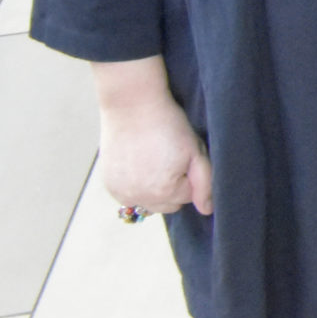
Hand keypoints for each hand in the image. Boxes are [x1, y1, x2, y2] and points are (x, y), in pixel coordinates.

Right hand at [99, 91, 211, 217]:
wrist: (132, 107)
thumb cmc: (168, 126)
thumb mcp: (195, 152)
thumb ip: (204, 184)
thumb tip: (206, 210)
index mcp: (165, 192)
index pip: (188, 197)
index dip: (190, 176)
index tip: (184, 156)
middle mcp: (140, 198)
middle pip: (168, 205)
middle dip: (174, 187)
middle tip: (170, 158)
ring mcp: (121, 193)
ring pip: (149, 202)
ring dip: (155, 189)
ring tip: (155, 160)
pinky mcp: (109, 185)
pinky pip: (130, 195)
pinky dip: (137, 185)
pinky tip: (139, 163)